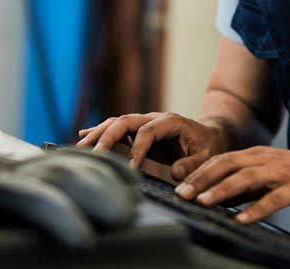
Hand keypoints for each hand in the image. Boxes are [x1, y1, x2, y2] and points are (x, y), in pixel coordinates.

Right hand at [77, 112, 226, 180]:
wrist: (208, 136)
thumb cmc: (207, 146)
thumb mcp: (206, 156)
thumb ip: (192, 164)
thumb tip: (175, 172)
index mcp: (170, 122)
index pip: (148, 131)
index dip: (138, 149)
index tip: (131, 168)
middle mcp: (154, 118)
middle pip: (126, 121)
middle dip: (108, 136)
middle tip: (95, 154)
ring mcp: (145, 122)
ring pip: (118, 123)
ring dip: (99, 133)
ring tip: (81, 146)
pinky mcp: (139, 131)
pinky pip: (118, 129)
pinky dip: (101, 131)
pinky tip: (83, 135)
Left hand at [175, 146, 289, 222]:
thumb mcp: (272, 174)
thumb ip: (249, 182)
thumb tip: (221, 196)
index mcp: (257, 155)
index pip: (222, 159)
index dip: (200, 172)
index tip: (181, 186)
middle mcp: (265, 159)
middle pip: (228, 164)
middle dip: (203, 179)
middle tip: (183, 194)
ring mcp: (281, 172)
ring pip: (246, 178)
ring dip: (222, 190)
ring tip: (204, 203)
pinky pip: (273, 198)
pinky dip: (256, 208)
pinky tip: (243, 220)